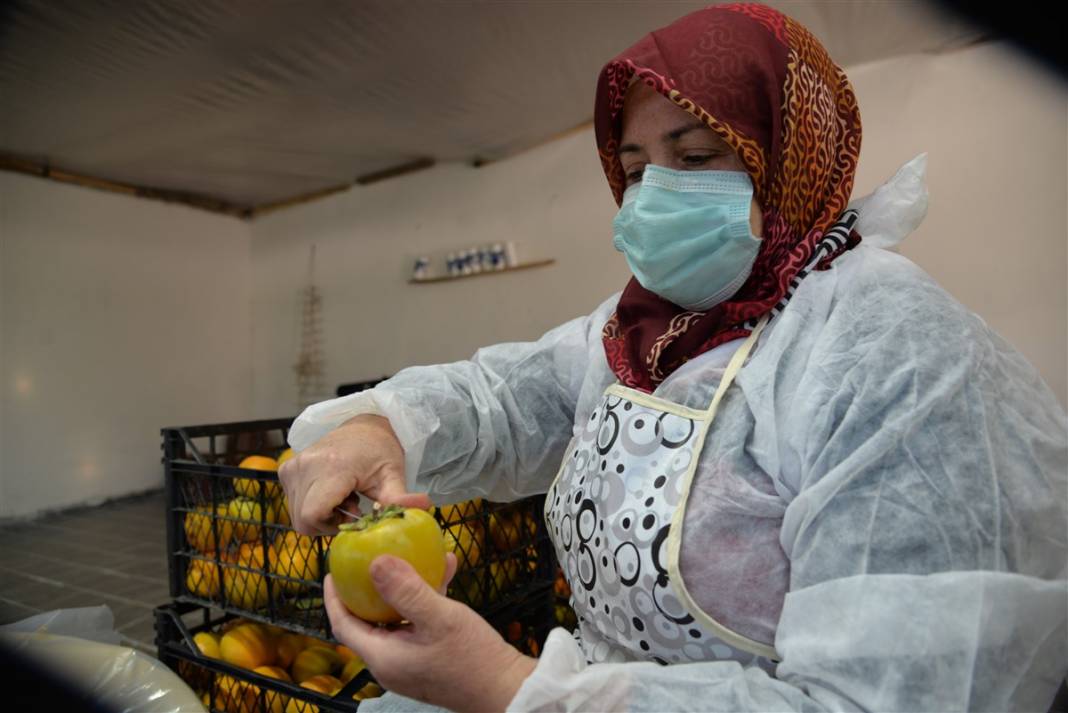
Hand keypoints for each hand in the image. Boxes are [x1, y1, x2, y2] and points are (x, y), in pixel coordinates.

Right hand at [279, 414, 429, 534]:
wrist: (364, 424)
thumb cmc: (381, 450)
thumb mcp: (393, 474)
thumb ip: (400, 497)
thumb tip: (423, 507)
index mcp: (332, 467)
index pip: (312, 515)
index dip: (331, 525)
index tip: (352, 515)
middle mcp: (306, 465)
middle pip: (303, 520)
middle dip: (328, 522)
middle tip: (352, 506)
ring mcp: (292, 466)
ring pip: (296, 514)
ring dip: (321, 514)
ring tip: (344, 496)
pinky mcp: (286, 469)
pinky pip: (293, 502)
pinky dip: (311, 504)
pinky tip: (332, 491)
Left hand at [324, 555, 536, 712]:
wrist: (507, 690)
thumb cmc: (472, 658)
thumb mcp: (439, 618)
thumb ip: (406, 591)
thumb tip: (374, 563)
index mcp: (383, 657)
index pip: (344, 625)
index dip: (335, 597)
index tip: (335, 569)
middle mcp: (391, 663)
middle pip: (368, 620)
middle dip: (371, 587)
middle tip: (370, 557)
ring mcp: (411, 662)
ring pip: (397, 618)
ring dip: (406, 587)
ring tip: (416, 555)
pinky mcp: (430, 658)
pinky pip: (418, 624)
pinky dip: (426, 599)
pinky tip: (446, 572)